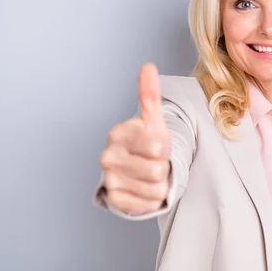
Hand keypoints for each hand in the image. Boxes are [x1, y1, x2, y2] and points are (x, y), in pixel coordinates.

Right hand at [99, 63, 170, 214]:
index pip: (158, 146)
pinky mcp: (114, 199)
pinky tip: (143, 187)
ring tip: (148, 174)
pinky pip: (149, 203)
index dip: (164, 147)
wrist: (135, 168)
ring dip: (159, 183)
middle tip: (152, 161)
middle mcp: (107, 156)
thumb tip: (148, 66)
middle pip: (158, 169)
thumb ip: (149, 94)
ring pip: (156, 188)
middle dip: (162, 167)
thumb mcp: (152, 119)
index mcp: (117, 133)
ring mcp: (109, 179)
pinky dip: (151, 198)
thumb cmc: (146, 142)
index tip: (155, 145)